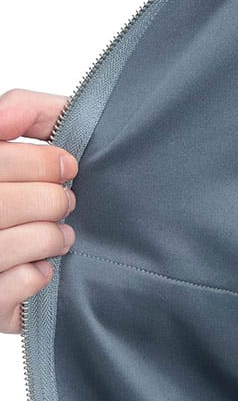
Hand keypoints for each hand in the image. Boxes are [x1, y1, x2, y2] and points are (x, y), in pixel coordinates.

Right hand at [0, 87, 77, 333]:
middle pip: (0, 203)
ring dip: (48, 237)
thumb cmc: (42, 189)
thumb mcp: (35, 138)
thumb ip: (26, 112)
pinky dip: (35, 277)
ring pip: (2, 246)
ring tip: (63, 236)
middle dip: (48, 199)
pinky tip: (42, 268)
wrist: (61, 252)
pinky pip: (8, 288)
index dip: (36, 162)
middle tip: (68, 202)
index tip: (68, 164)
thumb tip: (6, 115)